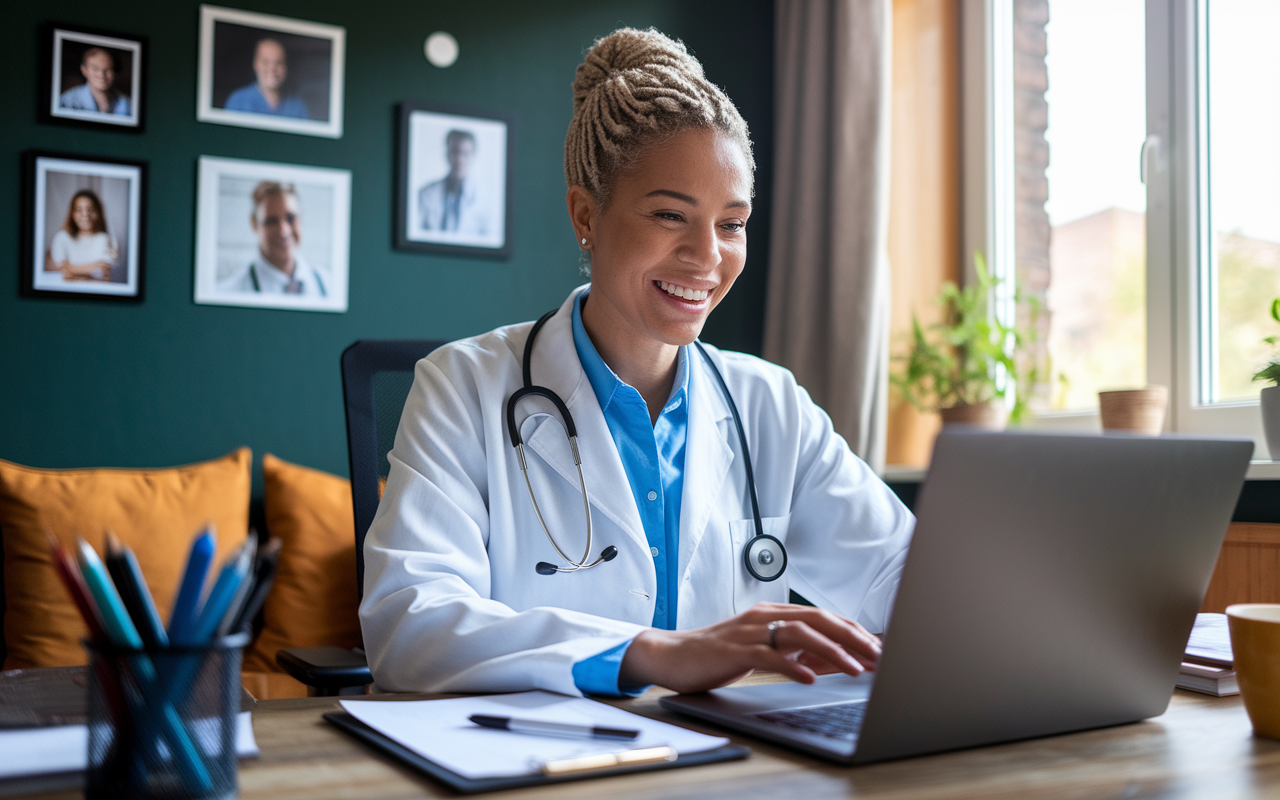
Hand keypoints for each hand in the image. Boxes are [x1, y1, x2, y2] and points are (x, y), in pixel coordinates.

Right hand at [619, 602, 881, 693]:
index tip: (878, 647)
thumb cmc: (718, 654)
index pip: (823, 616)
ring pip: (800, 634)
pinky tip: (810, 678)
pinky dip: (793, 666)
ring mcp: (749, 631)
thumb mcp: (763, 650)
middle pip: (818, 619)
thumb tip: (833, 660)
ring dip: (832, 651)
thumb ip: (795, 652)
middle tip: (877, 655)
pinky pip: (769, 656)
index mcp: (773, 613)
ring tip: (854, 669)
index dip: (853, 630)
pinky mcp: (734, 650)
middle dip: (852, 637)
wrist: (672, 655)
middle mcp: (765, 616)